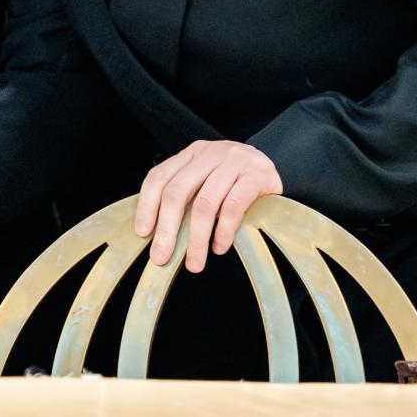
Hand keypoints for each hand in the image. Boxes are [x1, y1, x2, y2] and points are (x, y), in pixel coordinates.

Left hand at [133, 141, 281, 274]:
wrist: (274, 169)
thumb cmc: (234, 180)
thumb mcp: (205, 180)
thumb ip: (185, 195)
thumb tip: (156, 233)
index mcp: (191, 154)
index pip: (159, 177)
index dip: (147, 205)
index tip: (142, 233)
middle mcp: (210, 153)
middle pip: (177, 191)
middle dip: (167, 228)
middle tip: (162, 257)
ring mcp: (235, 162)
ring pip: (205, 203)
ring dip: (197, 239)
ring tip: (194, 263)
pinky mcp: (258, 175)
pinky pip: (234, 207)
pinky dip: (224, 231)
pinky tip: (219, 247)